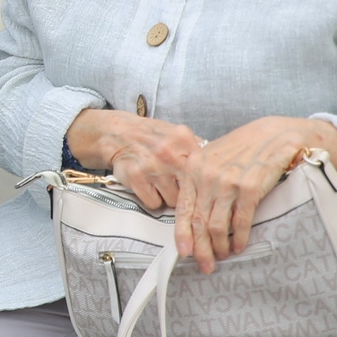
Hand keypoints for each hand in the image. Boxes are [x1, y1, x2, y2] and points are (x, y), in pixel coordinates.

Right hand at [65, 108, 202, 212]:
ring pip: (173, 201)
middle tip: (178, 187)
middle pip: (191, 189)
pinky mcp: (136, 178)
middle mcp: (169, 152)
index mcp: (183, 139)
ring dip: (168, 197)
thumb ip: (197, 149)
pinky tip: (148, 187)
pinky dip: (152, 199)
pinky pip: (154, 203)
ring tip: (161, 184)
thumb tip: (219, 171)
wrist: (118, 133)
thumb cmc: (152, 137)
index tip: (203, 189)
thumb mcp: (177, 134)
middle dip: (186, 192)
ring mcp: (152, 166)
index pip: (205, 171)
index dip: (204, 183)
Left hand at [173, 116, 336, 273]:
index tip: (184, 252)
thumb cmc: (243, 147)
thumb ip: (200, 180)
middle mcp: (207, 176)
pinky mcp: (249, 189)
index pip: (183, 208)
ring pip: (217, 226)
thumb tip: (193, 213)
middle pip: (199, 222)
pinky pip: (240, 222)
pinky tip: (238, 246)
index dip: (182, 234)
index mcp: (193, 168)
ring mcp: (228, 182)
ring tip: (223, 255)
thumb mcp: (213, 157)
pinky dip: (238, 238)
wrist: (274, 134)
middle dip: (201, 248)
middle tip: (205, 264)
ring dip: (219, 246)